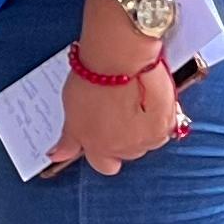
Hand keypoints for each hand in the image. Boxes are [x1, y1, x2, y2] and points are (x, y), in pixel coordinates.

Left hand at [59, 54, 186, 173]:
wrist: (120, 58)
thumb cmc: (93, 78)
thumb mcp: (71, 109)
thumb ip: (69, 138)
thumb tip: (57, 155)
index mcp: (97, 147)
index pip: (103, 165)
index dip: (104, 149)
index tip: (104, 133)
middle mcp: (124, 149)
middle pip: (128, 152)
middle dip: (125, 136)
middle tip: (119, 109)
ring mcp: (147, 139)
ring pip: (148, 141)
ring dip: (144, 126)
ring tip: (135, 99)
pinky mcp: (166, 124)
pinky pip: (166, 126)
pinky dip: (161, 114)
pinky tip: (150, 96)